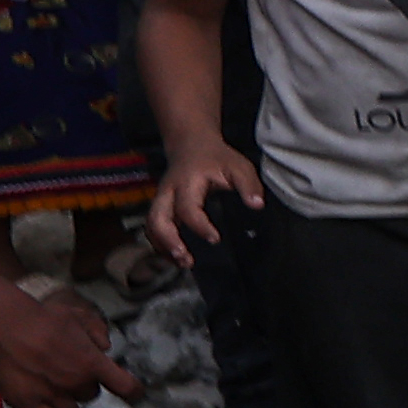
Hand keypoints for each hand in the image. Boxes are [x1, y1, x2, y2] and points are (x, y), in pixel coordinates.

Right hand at [0, 279, 129, 407]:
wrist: (3, 325)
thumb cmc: (41, 316)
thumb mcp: (77, 315)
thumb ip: (97, 330)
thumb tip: (106, 347)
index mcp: (92, 362)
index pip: (125, 386)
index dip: (133, 392)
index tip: (136, 395)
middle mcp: (76, 383)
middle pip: (91, 395)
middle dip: (85, 385)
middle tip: (69, 373)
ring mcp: (53, 396)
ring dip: (69, 402)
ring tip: (57, 391)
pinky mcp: (30, 405)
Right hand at [145, 138, 266, 270]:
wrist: (191, 144)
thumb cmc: (217, 158)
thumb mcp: (238, 166)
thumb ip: (248, 185)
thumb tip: (257, 205)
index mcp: (187, 182)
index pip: (188, 208)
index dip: (199, 225)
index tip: (215, 238)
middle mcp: (168, 192)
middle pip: (157, 219)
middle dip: (168, 241)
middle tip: (185, 258)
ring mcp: (161, 200)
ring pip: (151, 225)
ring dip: (163, 246)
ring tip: (182, 263)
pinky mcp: (160, 207)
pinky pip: (152, 228)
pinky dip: (161, 244)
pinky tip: (175, 257)